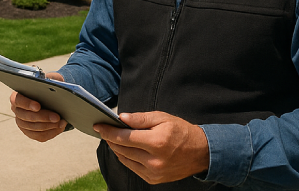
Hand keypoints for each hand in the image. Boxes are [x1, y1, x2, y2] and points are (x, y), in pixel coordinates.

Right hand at [10, 72, 69, 141]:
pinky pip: (40, 136)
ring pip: (34, 128)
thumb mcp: (49, 79)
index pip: (17, 100)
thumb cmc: (49, 86)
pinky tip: (60, 127)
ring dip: (49, 126)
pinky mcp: (31, 133)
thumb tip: (51, 83)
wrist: (52, 98)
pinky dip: (51, 132)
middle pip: (26, 117)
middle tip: (56, 116)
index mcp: (17, 96)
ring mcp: (22, 123)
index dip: (27, 104)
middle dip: (43, 117)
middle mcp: (17, 111)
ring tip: (61, 122)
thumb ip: (49, 78)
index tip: (38, 106)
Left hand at [93, 112, 208, 184]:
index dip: (108, 131)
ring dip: (116, 149)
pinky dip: (126, 158)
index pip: (125, 137)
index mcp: (157, 143)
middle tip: (103, 129)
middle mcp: (155, 160)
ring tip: (112, 138)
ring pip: (125, 160)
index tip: (98, 125)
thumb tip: (120, 118)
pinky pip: (133, 168)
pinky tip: (124, 149)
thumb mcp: (162, 118)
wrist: (201, 152)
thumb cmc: (181, 131)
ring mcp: (154, 172)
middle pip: (122, 149)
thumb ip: (140, 119)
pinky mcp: (154, 179)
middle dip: (110, 139)